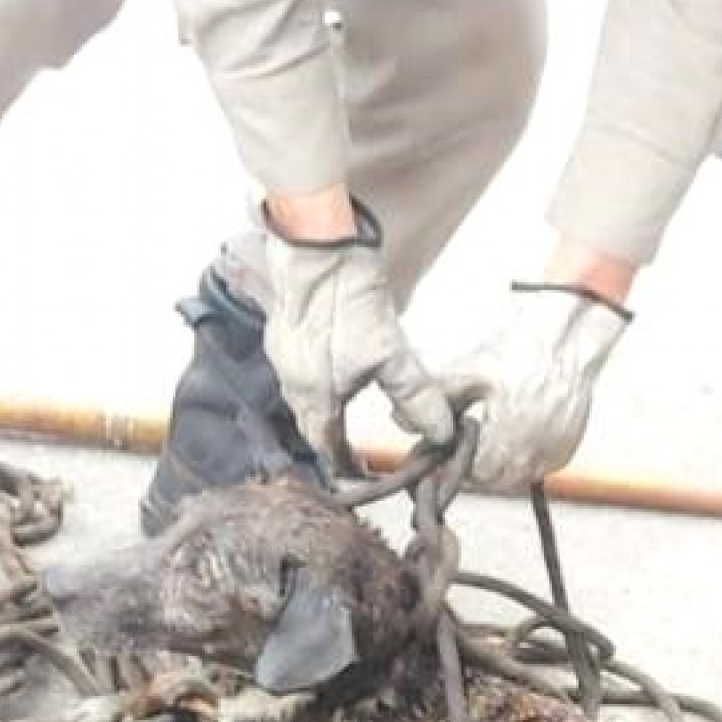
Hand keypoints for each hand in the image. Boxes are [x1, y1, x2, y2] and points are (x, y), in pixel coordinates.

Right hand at [261, 200, 453, 472]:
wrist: (313, 244)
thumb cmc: (346, 296)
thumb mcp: (390, 353)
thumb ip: (415, 396)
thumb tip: (440, 432)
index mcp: (314, 395)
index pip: (328, 449)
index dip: (347, 467)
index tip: (364, 477)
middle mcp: (291, 382)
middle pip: (312, 427)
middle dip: (334, 444)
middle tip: (357, 455)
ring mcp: (282, 355)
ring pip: (303, 400)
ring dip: (324, 413)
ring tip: (345, 418)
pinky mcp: (282, 330)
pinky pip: (297, 373)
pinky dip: (316, 384)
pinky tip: (331, 372)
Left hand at [450, 282, 629, 492]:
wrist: (564, 339)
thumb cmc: (520, 352)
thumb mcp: (469, 372)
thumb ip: (436, 398)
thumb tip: (400, 421)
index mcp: (509, 435)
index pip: (475, 473)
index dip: (457, 463)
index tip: (448, 449)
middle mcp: (536, 450)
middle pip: (495, 481)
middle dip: (475, 468)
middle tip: (464, 445)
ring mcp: (554, 452)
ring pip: (517, 479)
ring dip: (498, 467)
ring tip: (487, 440)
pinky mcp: (567, 449)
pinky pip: (538, 470)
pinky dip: (522, 461)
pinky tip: (511, 438)